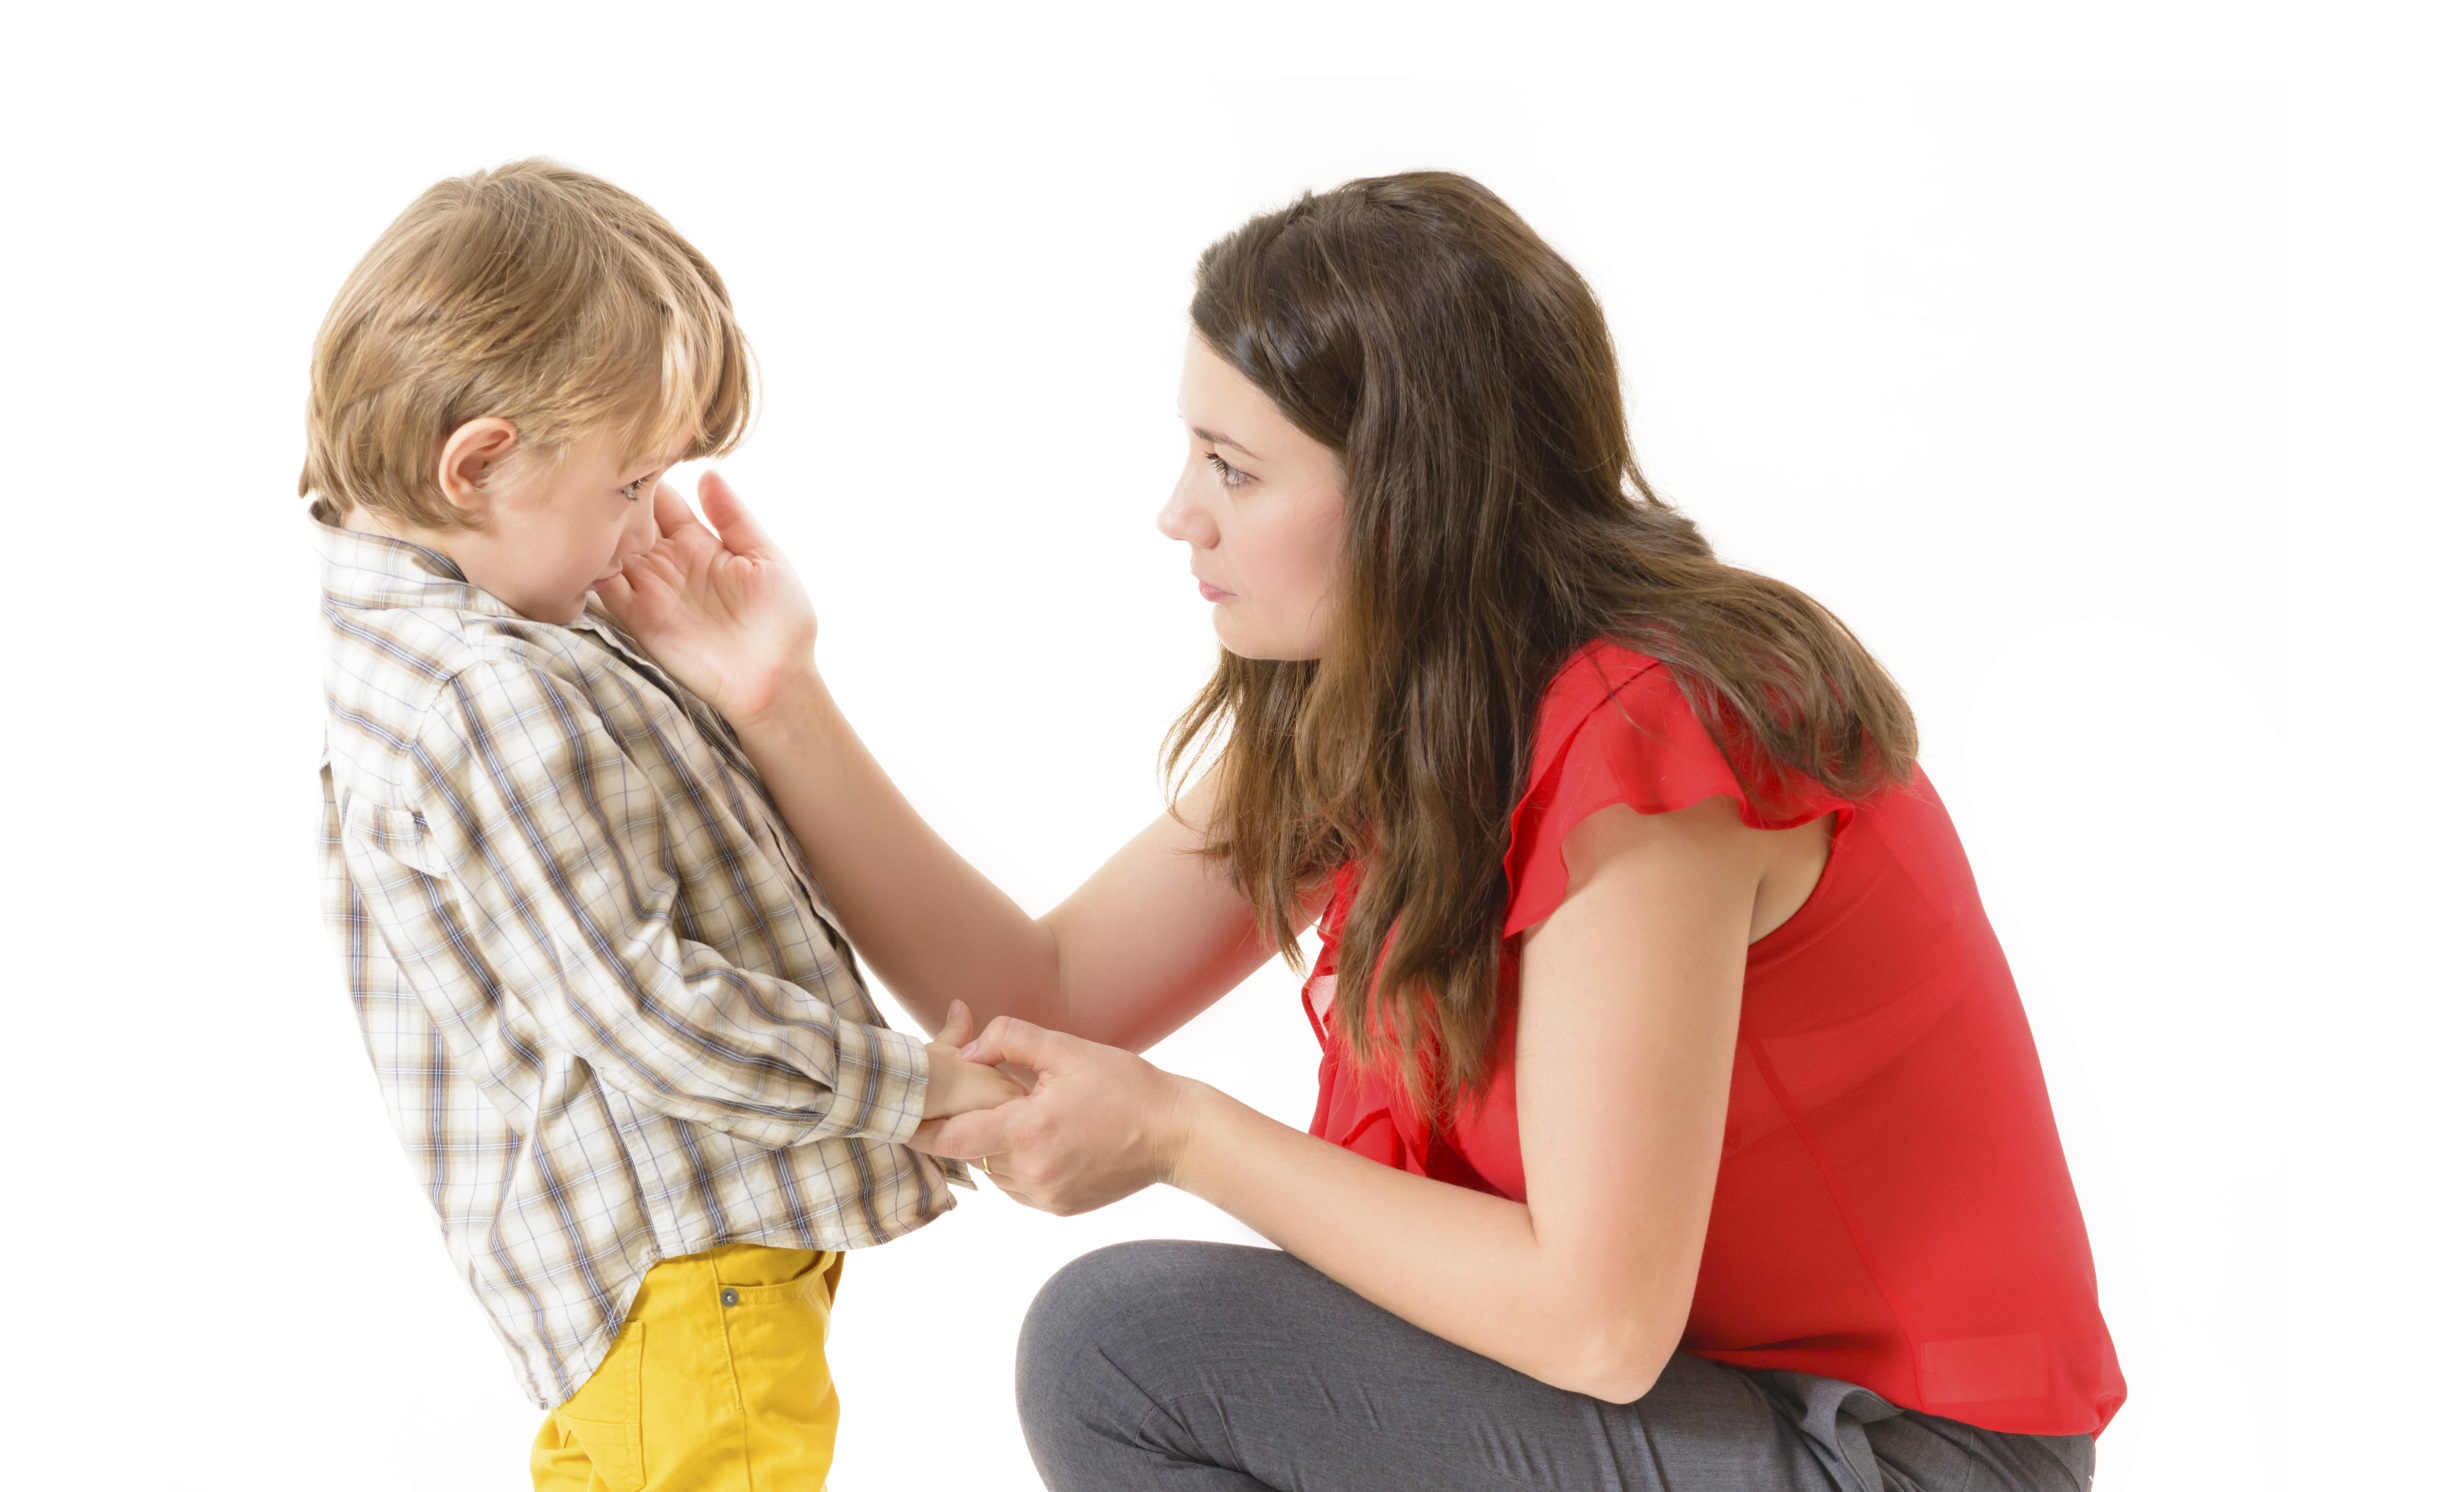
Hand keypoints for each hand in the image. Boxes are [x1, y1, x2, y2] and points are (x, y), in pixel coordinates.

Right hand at [593, 473, 818, 726]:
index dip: (648, 477)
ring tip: (579, 498)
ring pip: (611, 550)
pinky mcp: (640, 619)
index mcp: (699, 542)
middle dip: (612, 497)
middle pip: (629, 521)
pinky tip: (579, 544)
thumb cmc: (783, 621)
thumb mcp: (767, 558)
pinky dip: (590, 569)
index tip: (630, 448)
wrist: (776, 679)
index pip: (663, 500)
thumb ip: (734, 517)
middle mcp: (668, 562)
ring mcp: (651, 589)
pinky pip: (605, 590)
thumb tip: (709, 472)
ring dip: (596, 529)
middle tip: (594, 467)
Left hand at [910, 1016, 1198, 1215]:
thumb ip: (1010, 1040)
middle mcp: (1031, 1171)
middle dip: (967, 1126)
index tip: (901, 1117)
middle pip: (970, 1152)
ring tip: (1022, 1116)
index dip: (920, 1129)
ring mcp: (1044, 1195)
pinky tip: (1045, 1138)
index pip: (951, 1139)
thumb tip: (967, 1050)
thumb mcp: (1068, 1050)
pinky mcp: (1058, 1207)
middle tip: (975, 1099)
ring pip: (992, 1170)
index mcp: (1029, 1130)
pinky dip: (1017, 1163)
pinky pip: (1017, 1186)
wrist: (1175, 1134)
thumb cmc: (1126, 1086)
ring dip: (993, 1146)